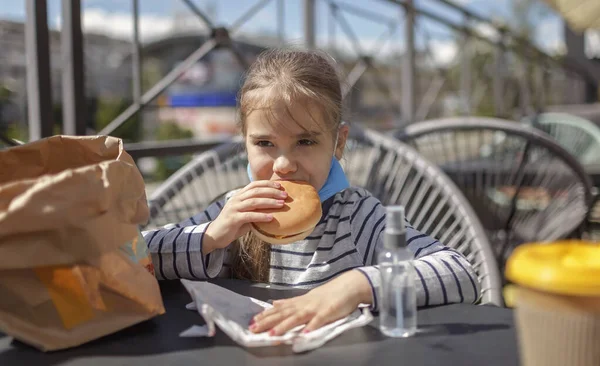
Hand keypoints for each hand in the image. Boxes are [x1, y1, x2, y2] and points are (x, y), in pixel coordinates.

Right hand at [203, 180, 286, 253]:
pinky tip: (271, 218)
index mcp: (239, 196)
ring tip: (281, 204)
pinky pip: (249, 216)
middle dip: (272, 192)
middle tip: (285, 195)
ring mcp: (234, 208)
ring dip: (269, 202)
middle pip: (256, 191)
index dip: (267, 184)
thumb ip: (255, 210)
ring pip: (253, 202)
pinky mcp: (233, 219)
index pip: (254, 185)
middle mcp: (236, 200)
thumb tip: (274, 209)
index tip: (280, 185)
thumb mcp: (245, 215)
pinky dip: (261, 216)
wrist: (215, 235)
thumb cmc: (233, 225)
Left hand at [249, 270, 372, 334]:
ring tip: (273, 335)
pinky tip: (303, 335)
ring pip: (297, 318)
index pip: (279, 309)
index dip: (266, 316)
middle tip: (254, 329)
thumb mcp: (306, 297)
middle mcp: (304, 305)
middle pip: (284, 314)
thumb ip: (291, 302)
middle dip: (268, 322)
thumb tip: (274, 304)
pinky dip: (310, 328)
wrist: (348, 286)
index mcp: (299, 302)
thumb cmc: (328, 294)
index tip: (252, 321)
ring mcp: (315, 309)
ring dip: (284, 326)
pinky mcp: (328, 313)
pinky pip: (318, 321)